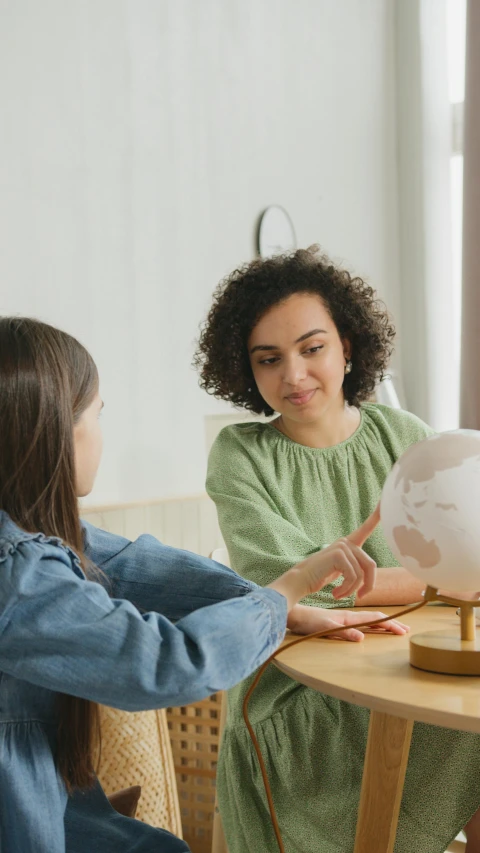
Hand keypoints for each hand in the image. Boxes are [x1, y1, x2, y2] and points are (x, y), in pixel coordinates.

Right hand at [268, 506, 379, 611]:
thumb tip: (371, 578)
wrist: (301, 580)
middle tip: (360, 597)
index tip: (385, 502)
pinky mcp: (339, 554)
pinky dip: (346, 589)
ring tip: (339, 594)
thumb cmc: (321, 576)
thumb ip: (356, 568)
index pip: (366, 528)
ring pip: (361, 574)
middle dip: (368, 585)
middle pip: (370, 566)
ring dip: (352, 590)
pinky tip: (335, 593)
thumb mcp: (342, 570)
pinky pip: (353, 577)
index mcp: (349, 543)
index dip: (378, 515)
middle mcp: (347, 542)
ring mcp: (342, 546)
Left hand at [287, 604, 409, 641]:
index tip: (403, 629)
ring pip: (367, 619)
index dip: (389, 624)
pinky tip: (370, 627)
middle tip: (406, 629)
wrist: (293, 614)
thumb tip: (361, 638)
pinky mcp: (337, 622)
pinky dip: (369, 624)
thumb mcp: (324, 628)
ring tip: (393, 627)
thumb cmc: (306, 622)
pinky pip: (359, 622)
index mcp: (348, 618)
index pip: (373, 619)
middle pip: (374, 618)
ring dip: (382, 623)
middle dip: (390, 624)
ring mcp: (343, 619)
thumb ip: (342, 632)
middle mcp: (348, 617)